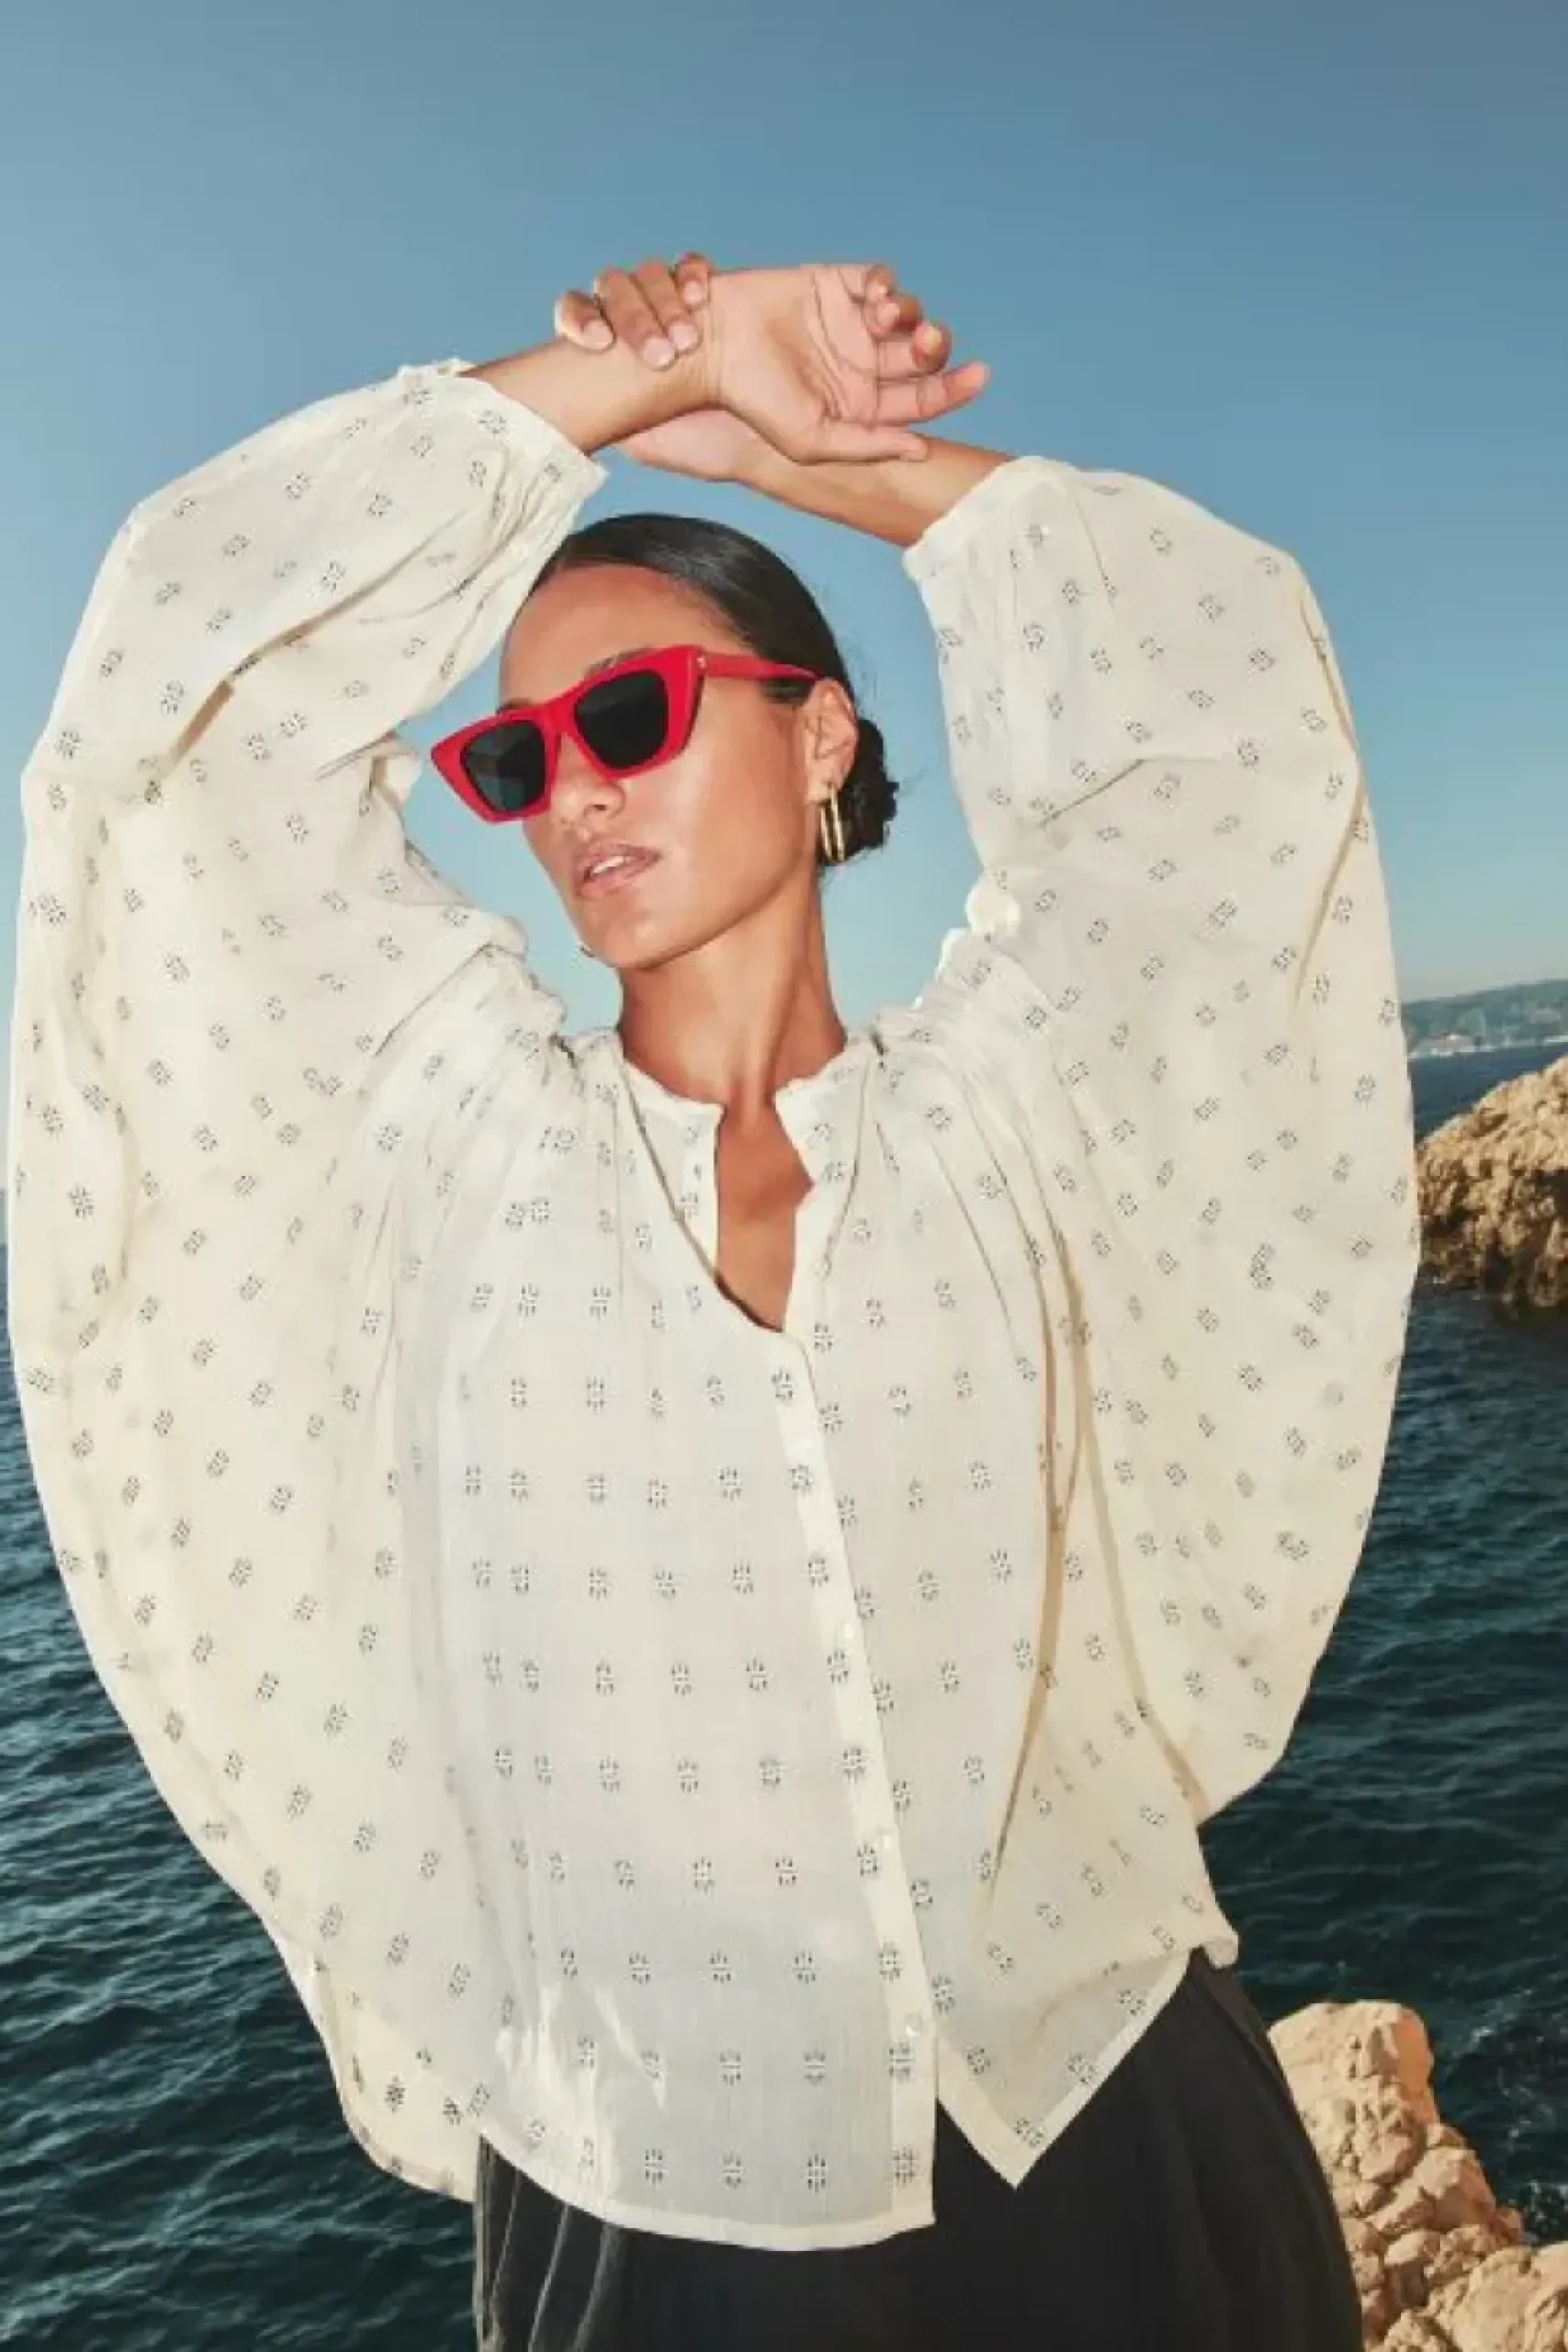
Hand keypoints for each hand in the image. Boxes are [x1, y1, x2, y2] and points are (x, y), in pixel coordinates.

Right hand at [553, 252, 986, 470]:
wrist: (713, 349)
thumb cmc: (755, 401)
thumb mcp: (811, 439)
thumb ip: (867, 446)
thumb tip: (921, 449)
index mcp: (862, 405)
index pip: (922, 398)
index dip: (954, 388)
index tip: (978, 377)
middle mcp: (862, 364)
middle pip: (921, 354)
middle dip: (935, 345)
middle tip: (927, 341)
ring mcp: (850, 322)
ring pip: (905, 314)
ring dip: (909, 313)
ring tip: (886, 318)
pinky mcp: (833, 284)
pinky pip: (877, 279)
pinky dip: (886, 283)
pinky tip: (876, 296)